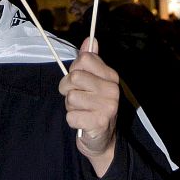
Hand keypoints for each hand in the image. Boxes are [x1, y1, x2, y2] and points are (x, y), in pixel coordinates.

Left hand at [58, 37, 118, 176]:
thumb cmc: (93, 105)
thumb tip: (90, 39)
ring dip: (70, 106)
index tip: (78, 79)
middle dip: (67, 88)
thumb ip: (91, 60)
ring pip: (70, 97)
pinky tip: (83, 122)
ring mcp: (108, 107)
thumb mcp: (93, 81)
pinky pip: (71, 116)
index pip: (84, 58)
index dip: (74, 68)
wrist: (102, 140)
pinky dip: (72, 120)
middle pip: (74, 76)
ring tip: (81, 111)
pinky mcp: (99, 123)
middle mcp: (113, 89)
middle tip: (76, 97)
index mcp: (111, 76)